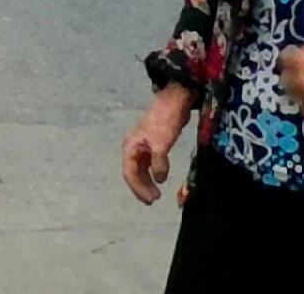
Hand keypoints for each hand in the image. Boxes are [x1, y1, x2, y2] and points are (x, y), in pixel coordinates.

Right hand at [122, 86, 191, 204]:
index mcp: (130, 146)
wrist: (174, 101)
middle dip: (141, 187)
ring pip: (140, 168)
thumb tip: (159, 180)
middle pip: (133, 172)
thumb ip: (158, 163)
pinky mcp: (152, 143)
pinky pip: (147, 163)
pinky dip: (152, 173)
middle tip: (153, 200)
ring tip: (156, 194)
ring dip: (146, 182)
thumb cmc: (164, 121)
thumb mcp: (161, 144)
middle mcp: (133, 146)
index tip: (151, 199)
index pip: (129, 172)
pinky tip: (159, 179)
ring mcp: (142, 145)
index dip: (138, 188)